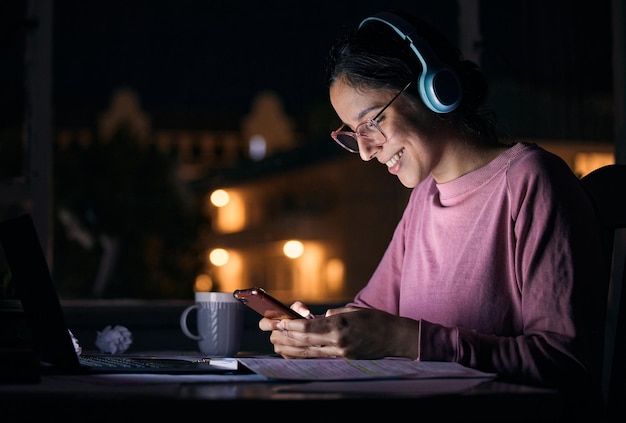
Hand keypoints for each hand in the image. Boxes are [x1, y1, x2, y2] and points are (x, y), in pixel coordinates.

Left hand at [258, 305, 419, 359]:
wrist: (397, 339)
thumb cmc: (377, 320)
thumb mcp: (353, 310)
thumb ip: (333, 315)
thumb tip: (315, 319)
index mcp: (340, 327)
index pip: (307, 329)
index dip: (288, 326)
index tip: (274, 321)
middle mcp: (337, 344)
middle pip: (302, 342)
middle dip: (281, 335)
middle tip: (267, 329)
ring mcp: (340, 355)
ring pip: (307, 353)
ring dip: (287, 347)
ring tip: (273, 340)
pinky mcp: (343, 361)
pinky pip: (317, 358)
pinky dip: (301, 355)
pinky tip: (290, 351)